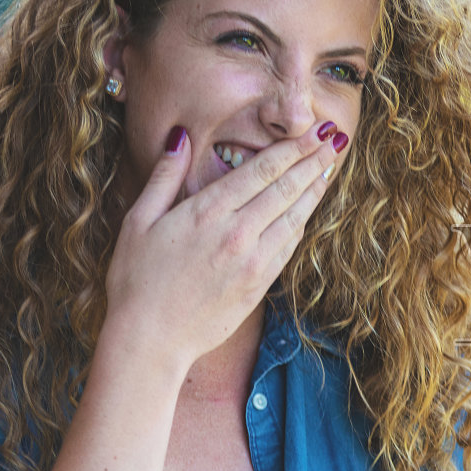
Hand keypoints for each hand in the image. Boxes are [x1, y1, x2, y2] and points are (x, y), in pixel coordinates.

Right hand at [105, 122, 340, 369]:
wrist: (150, 339)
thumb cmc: (135, 279)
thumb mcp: (138, 220)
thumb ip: (164, 176)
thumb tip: (181, 137)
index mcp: (207, 212)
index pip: (262, 170)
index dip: (293, 148)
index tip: (314, 131)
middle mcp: (237, 233)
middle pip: (287, 188)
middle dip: (314, 160)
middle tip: (335, 139)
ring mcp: (253, 261)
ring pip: (295, 216)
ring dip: (315, 189)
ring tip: (328, 167)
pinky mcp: (260, 284)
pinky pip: (289, 246)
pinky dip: (302, 223)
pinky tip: (307, 210)